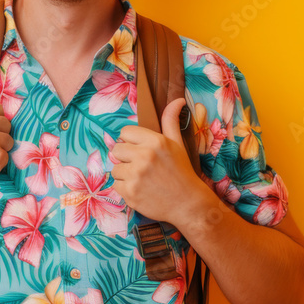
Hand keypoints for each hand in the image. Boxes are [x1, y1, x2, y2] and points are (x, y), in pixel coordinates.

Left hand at [108, 97, 207, 226]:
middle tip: (141, 166)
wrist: (188, 204)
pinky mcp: (130, 192)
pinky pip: (116, 185)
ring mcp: (136, 175)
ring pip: (115, 168)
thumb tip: (177, 100)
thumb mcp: (177, 143)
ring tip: (142, 179)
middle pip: (116, 149)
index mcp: (155, 141)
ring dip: (125, 174)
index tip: (140, 150)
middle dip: (126, 157)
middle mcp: (144, 156)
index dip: (131, 141)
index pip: (125, 132)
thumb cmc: (182, 172)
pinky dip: (125, 189)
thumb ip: (171, 121)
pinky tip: (140, 190)